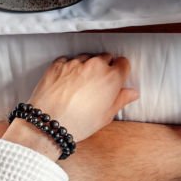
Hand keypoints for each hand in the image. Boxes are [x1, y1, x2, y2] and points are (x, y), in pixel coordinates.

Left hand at [3, 54, 138, 159]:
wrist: (48, 123)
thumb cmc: (78, 123)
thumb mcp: (106, 116)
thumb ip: (121, 100)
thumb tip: (132, 93)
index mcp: (111, 78)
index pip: (123, 63)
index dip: (120, 71)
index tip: (117, 78)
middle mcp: (95, 65)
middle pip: (106, 57)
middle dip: (105, 68)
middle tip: (98, 84)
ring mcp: (76, 62)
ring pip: (88, 57)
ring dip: (87, 66)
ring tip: (81, 84)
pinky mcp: (59, 63)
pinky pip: (69, 60)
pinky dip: (70, 67)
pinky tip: (68, 81)